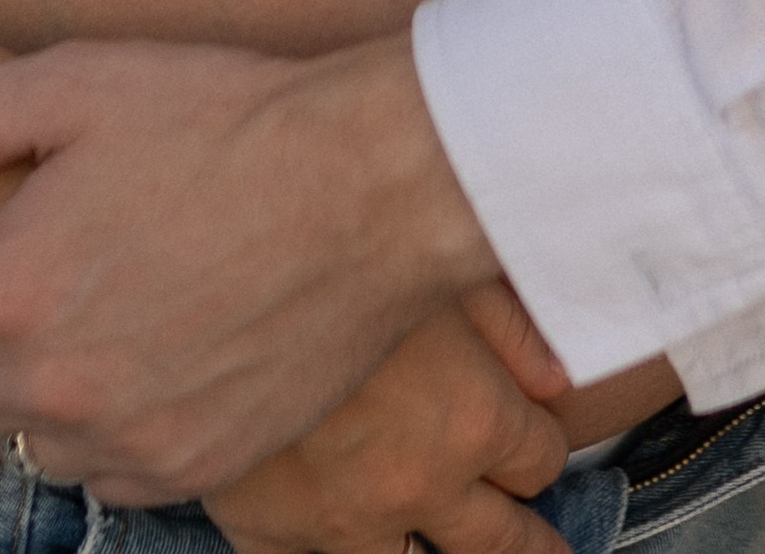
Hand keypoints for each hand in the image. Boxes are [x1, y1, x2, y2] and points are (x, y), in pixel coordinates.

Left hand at [0, 33, 499, 498]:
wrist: (367, 188)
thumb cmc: (220, 119)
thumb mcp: (72, 83)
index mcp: (6, 292)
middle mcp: (51, 388)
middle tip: (40, 273)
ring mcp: (124, 440)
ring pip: (25, 446)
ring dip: (41, 392)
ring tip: (107, 308)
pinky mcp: (195, 469)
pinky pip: (110, 478)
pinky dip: (116, 428)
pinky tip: (159, 353)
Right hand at [205, 289, 572, 553]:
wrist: (209, 274)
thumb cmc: (327, 242)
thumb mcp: (440, 256)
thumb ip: (509, 322)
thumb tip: (555, 372)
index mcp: (471, 418)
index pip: (539, 458)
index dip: (539, 442)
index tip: (533, 431)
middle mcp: (417, 483)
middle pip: (500, 542)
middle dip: (529, 541)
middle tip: (544, 548)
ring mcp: (342, 518)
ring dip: (434, 553)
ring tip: (451, 546)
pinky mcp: (267, 530)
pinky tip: (334, 537)